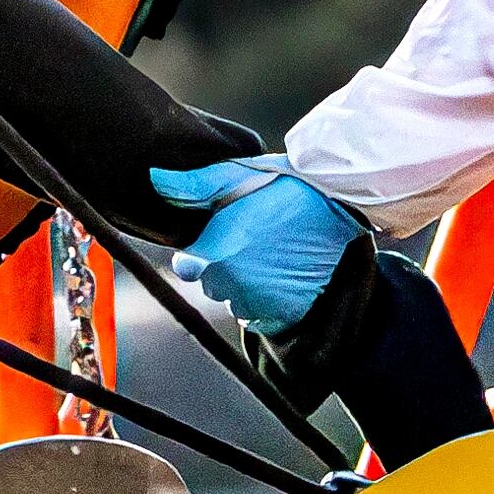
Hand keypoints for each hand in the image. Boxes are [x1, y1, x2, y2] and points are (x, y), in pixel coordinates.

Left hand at [148, 157, 367, 336]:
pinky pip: (260, 318)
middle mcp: (232, 282)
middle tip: (250, 243)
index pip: (187, 267)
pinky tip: (280, 276)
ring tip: (268, 258)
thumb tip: (154, 179)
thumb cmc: (283, 184)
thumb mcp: (235, 175)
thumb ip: (193, 185)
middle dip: (223, 268)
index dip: (198, 257)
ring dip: (244, 287)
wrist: (339, 203)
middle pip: (211, 284)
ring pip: (235, 302)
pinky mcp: (284, 313)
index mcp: (215, 250)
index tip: (216, 244)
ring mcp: (259, 300)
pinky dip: (266, 303)